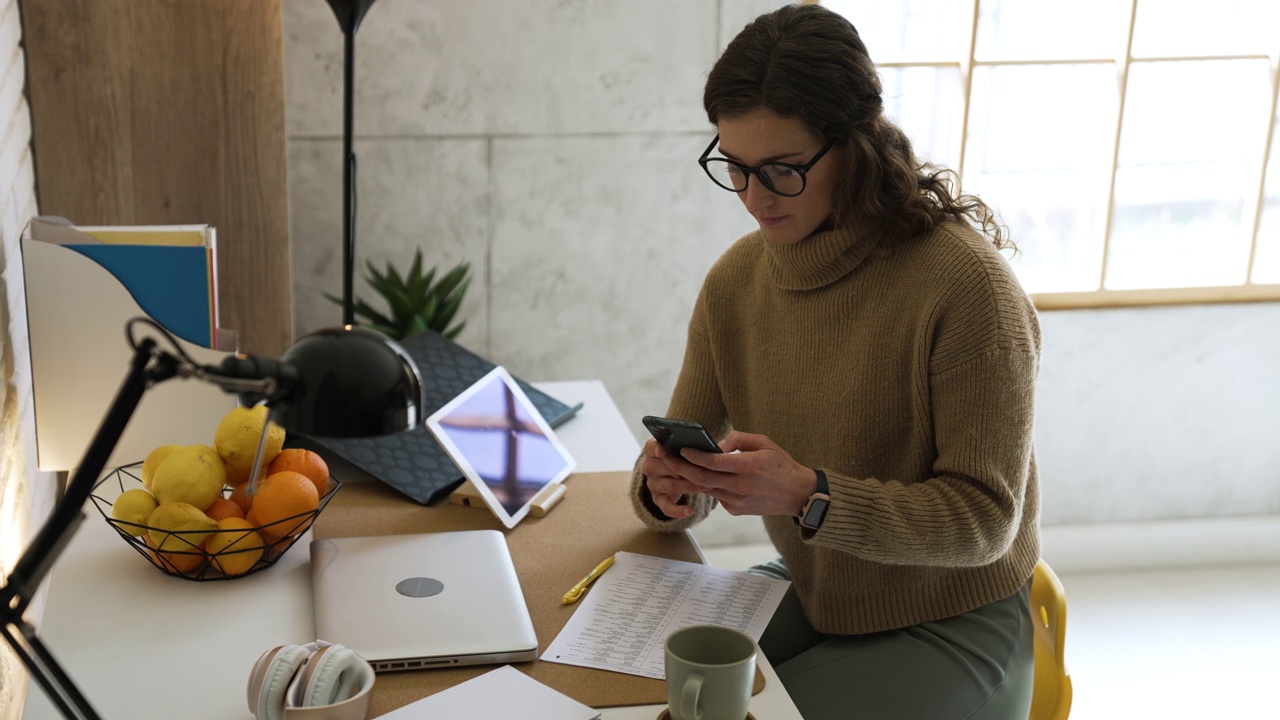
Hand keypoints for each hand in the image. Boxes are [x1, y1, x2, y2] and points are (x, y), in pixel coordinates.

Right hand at [641, 438, 700, 518]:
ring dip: (690, 487)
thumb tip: (709, 448)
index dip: (657, 449)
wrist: (673, 474)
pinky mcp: (658, 499)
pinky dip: (677, 511)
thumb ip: (688, 446)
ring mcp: (653, 484)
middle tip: (705, 469)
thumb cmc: (681, 457)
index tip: (664, 451)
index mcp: (654, 450)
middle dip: (687, 469)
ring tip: (706, 486)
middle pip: (666, 467)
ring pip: (671, 486)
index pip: (652, 447)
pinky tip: (689, 511)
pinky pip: (666, 507)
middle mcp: (650, 467)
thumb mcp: (682, 449)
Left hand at [675, 431, 816, 516]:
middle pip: (702, 479)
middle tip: (666, 459)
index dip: (694, 456)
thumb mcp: (764, 443)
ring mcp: (737, 501)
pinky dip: (708, 486)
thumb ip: (739, 439)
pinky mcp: (736, 510)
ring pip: (706, 490)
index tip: (680, 449)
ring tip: (674, 468)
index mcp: (748, 467)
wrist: (798, 494)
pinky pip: (716, 496)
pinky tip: (700, 477)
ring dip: (688, 479)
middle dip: (681, 468)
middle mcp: (740, 486)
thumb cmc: (781, 465)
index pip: (713, 462)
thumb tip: (717, 444)